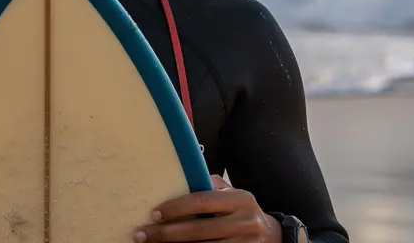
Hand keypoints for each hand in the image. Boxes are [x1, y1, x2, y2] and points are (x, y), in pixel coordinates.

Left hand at [133, 175, 281, 242]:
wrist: (272, 237)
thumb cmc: (242, 211)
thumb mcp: (232, 194)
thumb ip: (210, 186)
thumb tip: (179, 177)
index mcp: (241, 200)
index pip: (202, 202)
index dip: (175, 208)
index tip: (153, 214)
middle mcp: (245, 223)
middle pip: (198, 230)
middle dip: (166, 233)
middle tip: (141, 234)